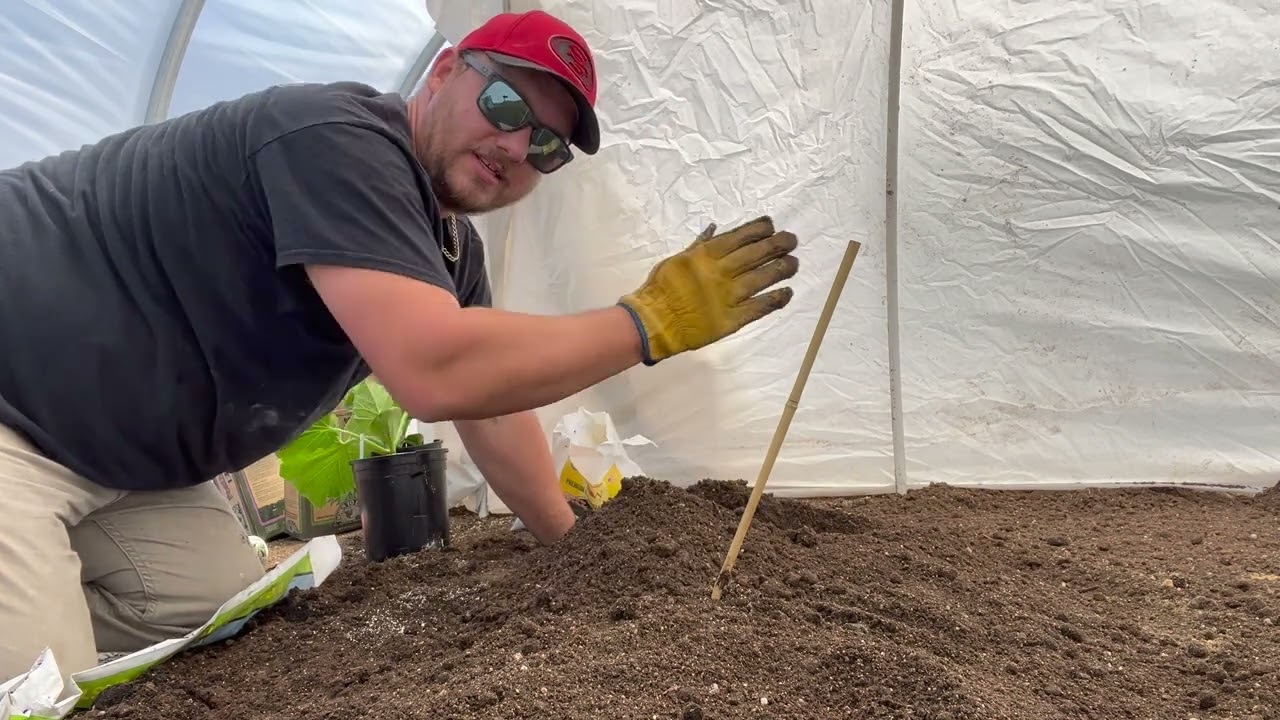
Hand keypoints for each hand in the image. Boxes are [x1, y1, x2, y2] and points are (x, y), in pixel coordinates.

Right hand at [617, 216, 797, 364]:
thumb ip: (698, 245)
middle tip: (792, 240)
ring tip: (794, 263)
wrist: (653, 322)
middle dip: (777, 244)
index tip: (771, 225)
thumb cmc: (661, 288)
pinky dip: (775, 299)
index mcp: (706, 255)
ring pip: (762, 278)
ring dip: (781, 269)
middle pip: (756, 254)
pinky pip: (759, 307)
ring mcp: (728, 296)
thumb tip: (715, 229)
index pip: (739, 237)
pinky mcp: (731, 319)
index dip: (759, 230)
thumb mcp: (677, 259)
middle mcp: (721, 272)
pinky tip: (787, 292)